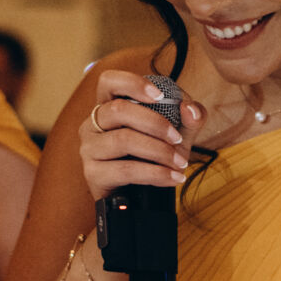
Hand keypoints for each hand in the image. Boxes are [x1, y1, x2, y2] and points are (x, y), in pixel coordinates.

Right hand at [80, 70, 203, 202]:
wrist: (142, 199)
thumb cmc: (155, 158)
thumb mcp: (178, 135)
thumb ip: (190, 118)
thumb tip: (190, 109)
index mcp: (109, 107)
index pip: (109, 81)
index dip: (132, 83)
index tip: (160, 95)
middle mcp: (93, 124)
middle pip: (118, 110)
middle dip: (155, 123)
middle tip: (178, 139)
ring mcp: (89, 148)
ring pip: (123, 140)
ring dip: (158, 151)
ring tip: (180, 163)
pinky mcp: (93, 174)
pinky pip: (126, 170)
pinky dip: (155, 174)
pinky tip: (172, 178)